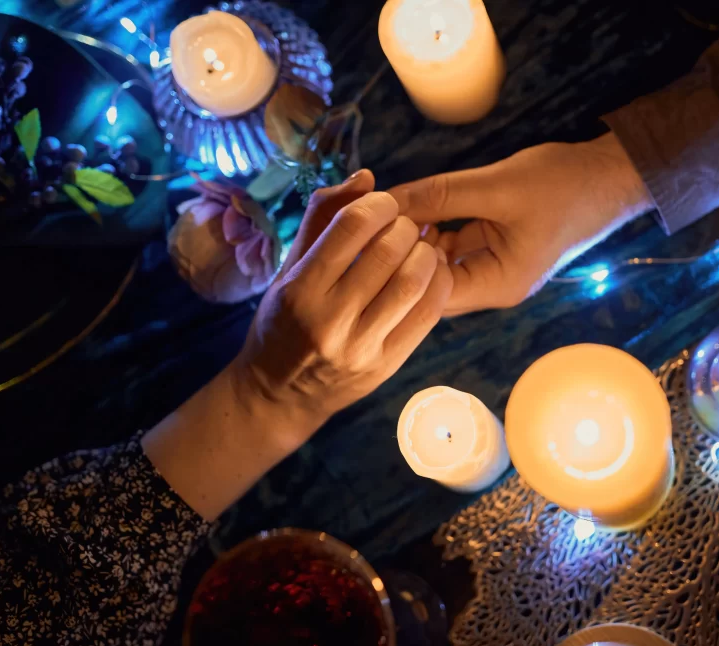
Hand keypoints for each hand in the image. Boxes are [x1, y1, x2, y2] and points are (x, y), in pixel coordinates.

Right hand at [144, 170, 451, 519]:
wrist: (279, 395)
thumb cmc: (281, 322)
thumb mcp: (288, 268)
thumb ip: (322, 218)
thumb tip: (367, 176)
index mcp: (300, 290)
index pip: (350, 228)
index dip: (377, 204)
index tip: (383, 203)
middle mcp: (329, 320)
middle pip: (389, 252)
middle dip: (405, 226)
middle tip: (404, 225)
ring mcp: (361, 347)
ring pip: (414, 283)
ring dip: (427, 253)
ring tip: (421, 246)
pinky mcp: (386, 366)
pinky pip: (427, 315)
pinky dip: (439, 284)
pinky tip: (432, 273)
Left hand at [390, 133, 653, 315]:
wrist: (611, 175)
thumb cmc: (564, 184)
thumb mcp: (497, 186)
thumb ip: (440, 195)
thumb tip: (387, 201)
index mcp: (499, 285)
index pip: (431, 292)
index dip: (401, 264)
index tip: (379, 232)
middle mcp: (495, 285)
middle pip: (431, 284)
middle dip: (404, 255)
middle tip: (379, 222)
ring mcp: (494, 266)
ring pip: (439, 263)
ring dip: (418, 239)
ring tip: (396, 210)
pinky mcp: (495, 245)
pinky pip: (454, 244)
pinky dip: (436, 228)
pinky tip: (420, 205)